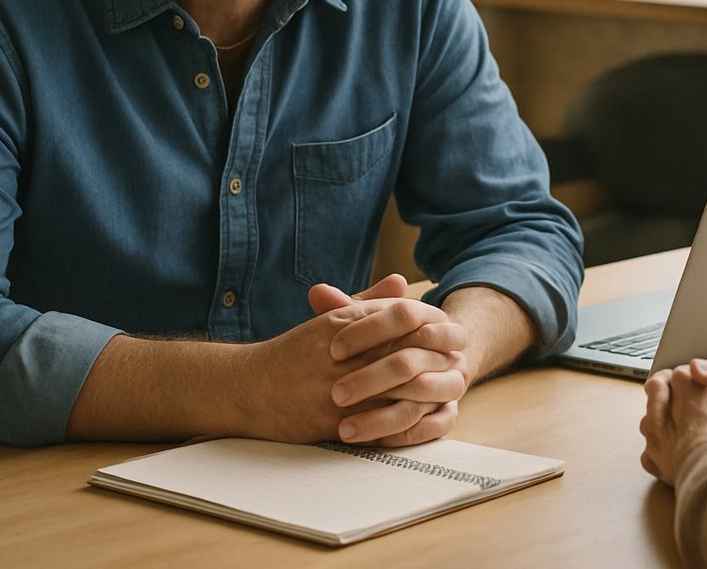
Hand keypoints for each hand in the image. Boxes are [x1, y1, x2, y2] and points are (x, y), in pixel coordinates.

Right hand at [244, 276, 459, 444]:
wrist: (247, 388)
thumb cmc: (294, 353)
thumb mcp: (329, 320)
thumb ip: (367, 302)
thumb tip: (402, 282)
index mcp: (341, 324)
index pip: (400, 318)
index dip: (431, 326)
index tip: (448, 331)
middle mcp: (340, 355)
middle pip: (404, 353)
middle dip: (435, 358)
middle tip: (458, 360)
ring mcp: (336, 390)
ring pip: (396, 390)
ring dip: (426, 392)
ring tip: (446, 390)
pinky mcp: (331, 422)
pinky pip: (379, 423)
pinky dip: (406, 422)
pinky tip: (423, 419)